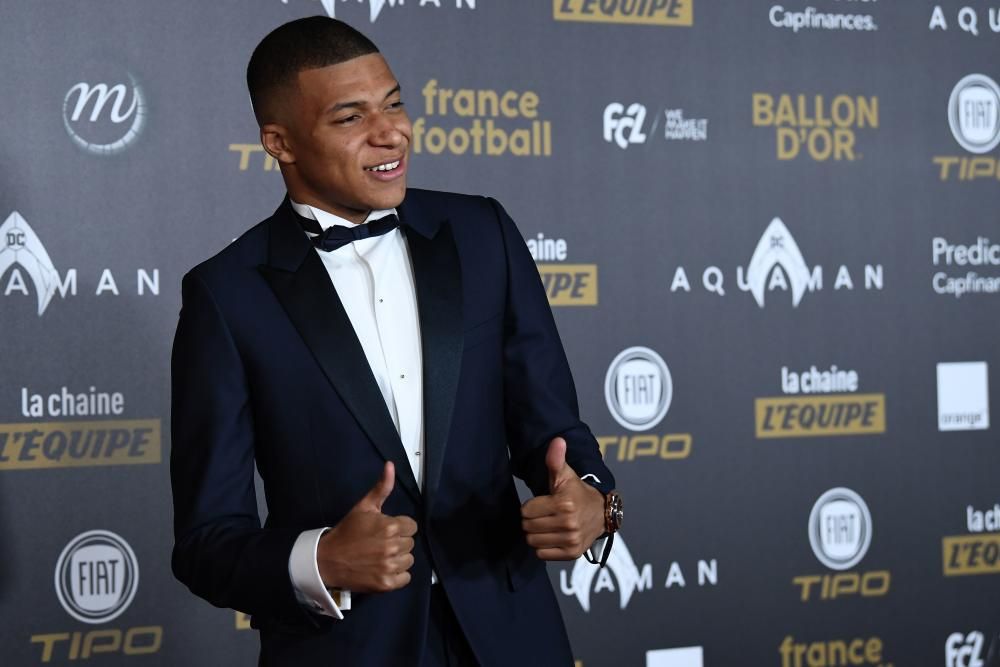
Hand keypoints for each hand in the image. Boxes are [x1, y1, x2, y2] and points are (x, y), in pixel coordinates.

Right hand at [317, 462, 417, 591]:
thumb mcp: (364, 507)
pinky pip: (405, 578)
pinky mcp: (386, 584)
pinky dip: (397, 576)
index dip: (400, 527)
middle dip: (399, 542)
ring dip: (399, 559)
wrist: (327, 559)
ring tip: (381, 556)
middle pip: (410, 543)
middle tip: (380, 543)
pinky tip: (383, 569)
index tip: (385, 530)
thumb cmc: (347, 531)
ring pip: (409, 560)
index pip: (411, 526)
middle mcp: (392, 546)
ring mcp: (389, 566)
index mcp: (390, 526)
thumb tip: (390, 464)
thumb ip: (382, 487)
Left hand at [520, 437, 605, 559]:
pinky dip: (543, 548)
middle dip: (531, 520)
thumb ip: (556, 459)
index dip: (531, 506)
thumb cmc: (578, 492)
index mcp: (564, 503)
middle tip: (543, 514)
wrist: (601, 513)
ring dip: (536, 534)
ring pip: (533, 542)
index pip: (526, 511)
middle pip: (528, 527)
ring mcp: (571, 540)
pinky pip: (542, 554)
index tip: (542, 503)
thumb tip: (557, 441)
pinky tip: (552, 537)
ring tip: (547, 525)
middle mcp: (568, 524)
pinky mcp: (572, 553)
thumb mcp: (566, 475)